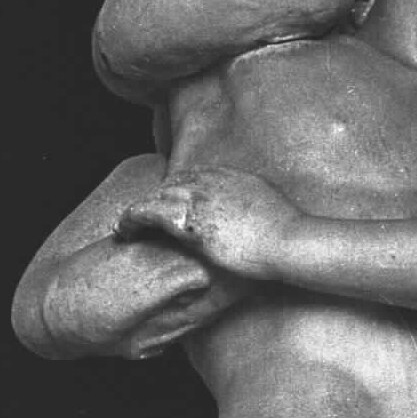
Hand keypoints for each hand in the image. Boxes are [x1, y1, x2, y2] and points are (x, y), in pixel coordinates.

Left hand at [115, 166, 298, 277]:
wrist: (291, 241)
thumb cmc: (292, 234)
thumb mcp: (274, 209)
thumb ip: (258, 206)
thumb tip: (259, 214)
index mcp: (232, 176)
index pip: (195, 177)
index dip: (179, 192)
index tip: (170, 206)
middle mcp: (211, 181)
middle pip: (172, 183)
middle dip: (157, 198)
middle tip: (142, 217)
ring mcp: (198, 198)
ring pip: (156, 195)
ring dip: (139, 209)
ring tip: (126, 225)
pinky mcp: (188, 220)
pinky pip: (149, 213)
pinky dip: (133, 219)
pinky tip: (124, 231)